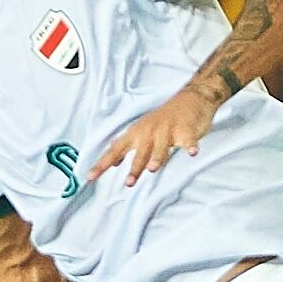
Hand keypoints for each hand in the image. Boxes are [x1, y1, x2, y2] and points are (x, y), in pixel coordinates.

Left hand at [86, 80, 219, 183]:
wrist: (191, 99)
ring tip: (152, 169)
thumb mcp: (141, 132)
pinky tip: (192, 152)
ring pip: (162, 146)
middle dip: (135, 167)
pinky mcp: (187, 129)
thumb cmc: (164, 120)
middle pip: (140, 151)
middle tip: (129, 182)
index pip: (115, 150)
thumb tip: (112, 163)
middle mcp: (150, 131)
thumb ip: (127, 148)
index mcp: (136, 133)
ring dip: (157, 157)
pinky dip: (190, 145)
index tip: (90, 177)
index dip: (102, 164)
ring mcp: (168, 130)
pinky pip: (188, 139)